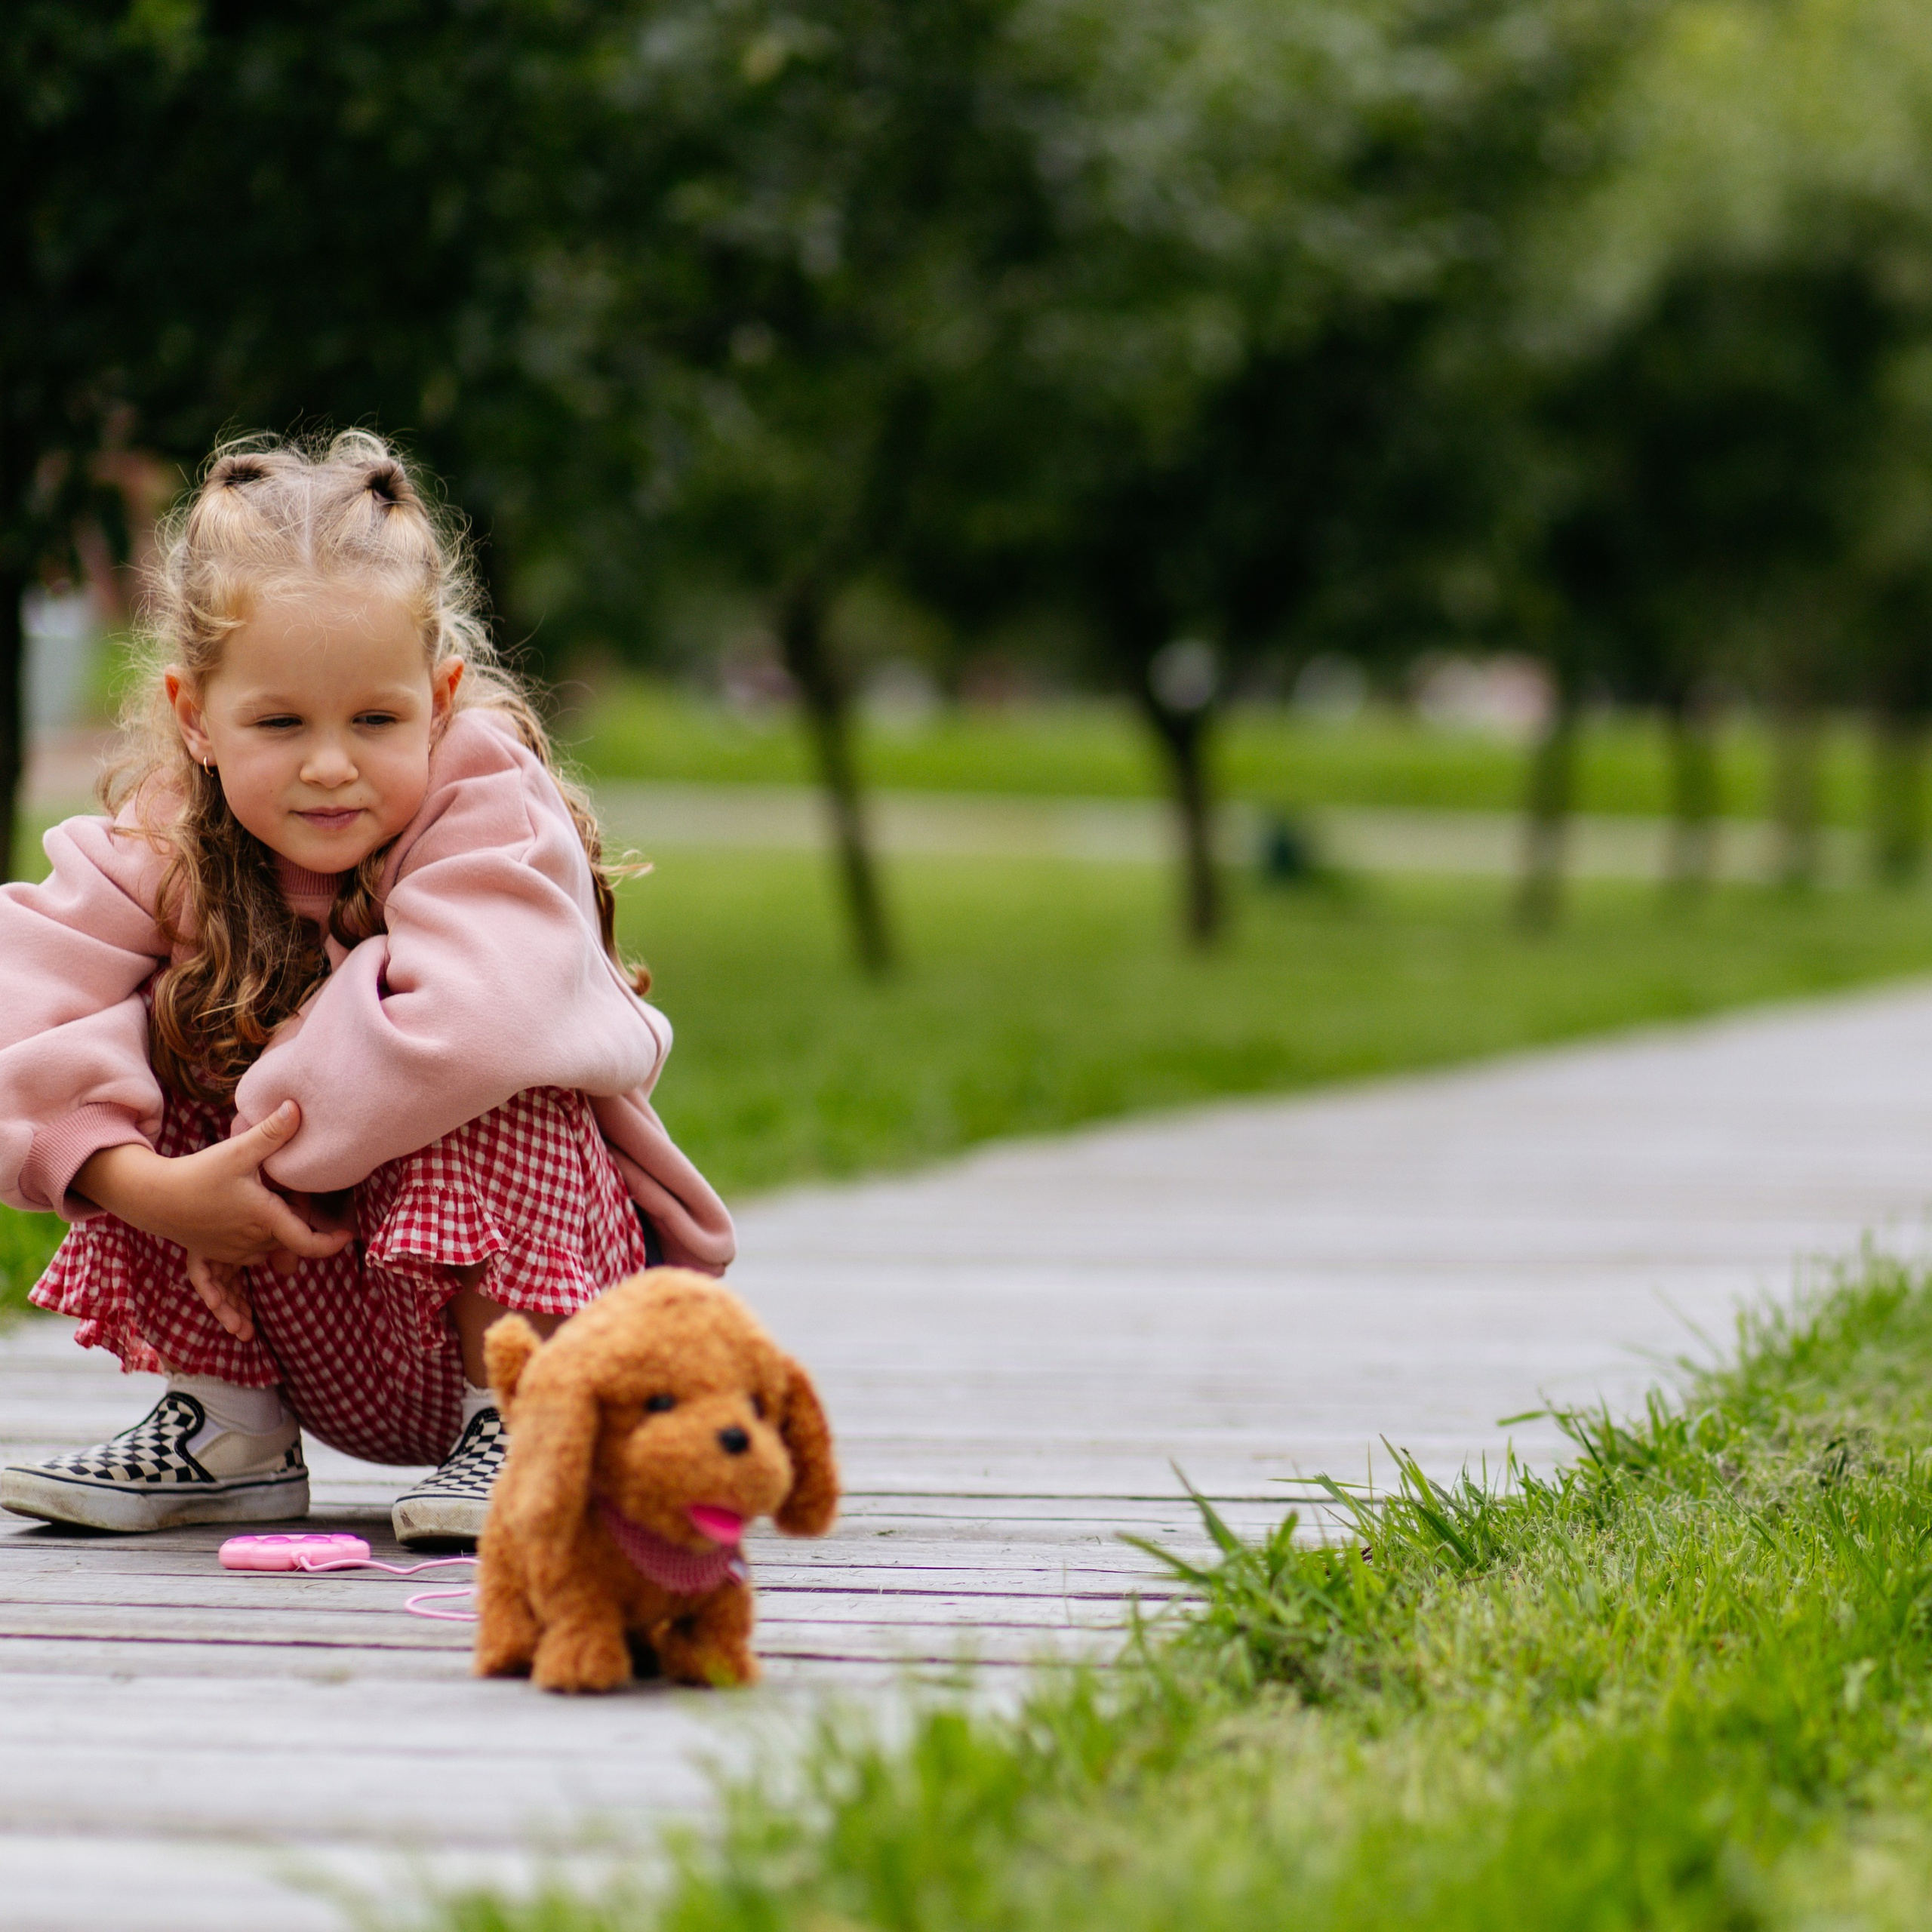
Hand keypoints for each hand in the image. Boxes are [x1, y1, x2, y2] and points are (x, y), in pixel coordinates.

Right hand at [75, 1103, 353, 1338]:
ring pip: (259, 1266)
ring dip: (267, 1276)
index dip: (329, 1242)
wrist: (153, 1193)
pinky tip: (240, 1330)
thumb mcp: (238, 1151)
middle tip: (318, 1224)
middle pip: (285, 1249)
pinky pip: (221, 1286)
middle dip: (299, 1241)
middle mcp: (250, 1242)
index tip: (347, 1236)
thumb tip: (297, 1106)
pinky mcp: (209, 1256)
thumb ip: (271, 1133)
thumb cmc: (200, 1172)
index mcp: (263, 1219)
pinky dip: (229, 1306)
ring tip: (259, 1316)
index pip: (305, 1241)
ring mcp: (229, 1252)